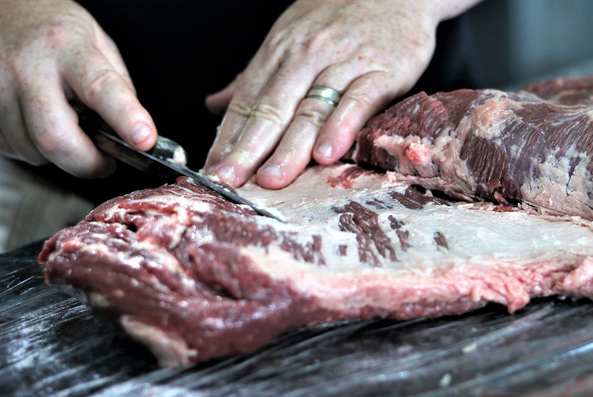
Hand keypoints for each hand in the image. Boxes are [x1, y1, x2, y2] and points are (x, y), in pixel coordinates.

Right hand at [0, 0, 156, 176]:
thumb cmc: (45, 27)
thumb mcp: (94, 39)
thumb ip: (116, 83)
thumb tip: (130, 129)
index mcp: (66, 48)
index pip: (100, 88)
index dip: (126, 118)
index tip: (144, 138)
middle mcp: (27, 70)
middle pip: (57, 139)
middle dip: (87, 163)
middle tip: (103, 161)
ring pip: (35, 152)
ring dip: (59, 154)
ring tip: (63, 124)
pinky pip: (15, 151)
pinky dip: (34, 148)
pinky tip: (35, 120)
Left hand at [204, 0, 479, 188]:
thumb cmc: (340, 17)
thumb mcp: (288, 37)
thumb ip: (253, 78)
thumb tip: (214, 105)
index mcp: (277, 53)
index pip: (245, 103)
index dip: (227, 141)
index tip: (212, 173)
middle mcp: (304, 59)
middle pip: (271, 111)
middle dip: (247, 150)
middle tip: (228, 182)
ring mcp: (342, 65)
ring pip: (310, 111)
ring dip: (289, 149)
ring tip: (272, 180)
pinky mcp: (380, 72)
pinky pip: (357, 103)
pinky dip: (341, 128)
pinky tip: (327, 155)